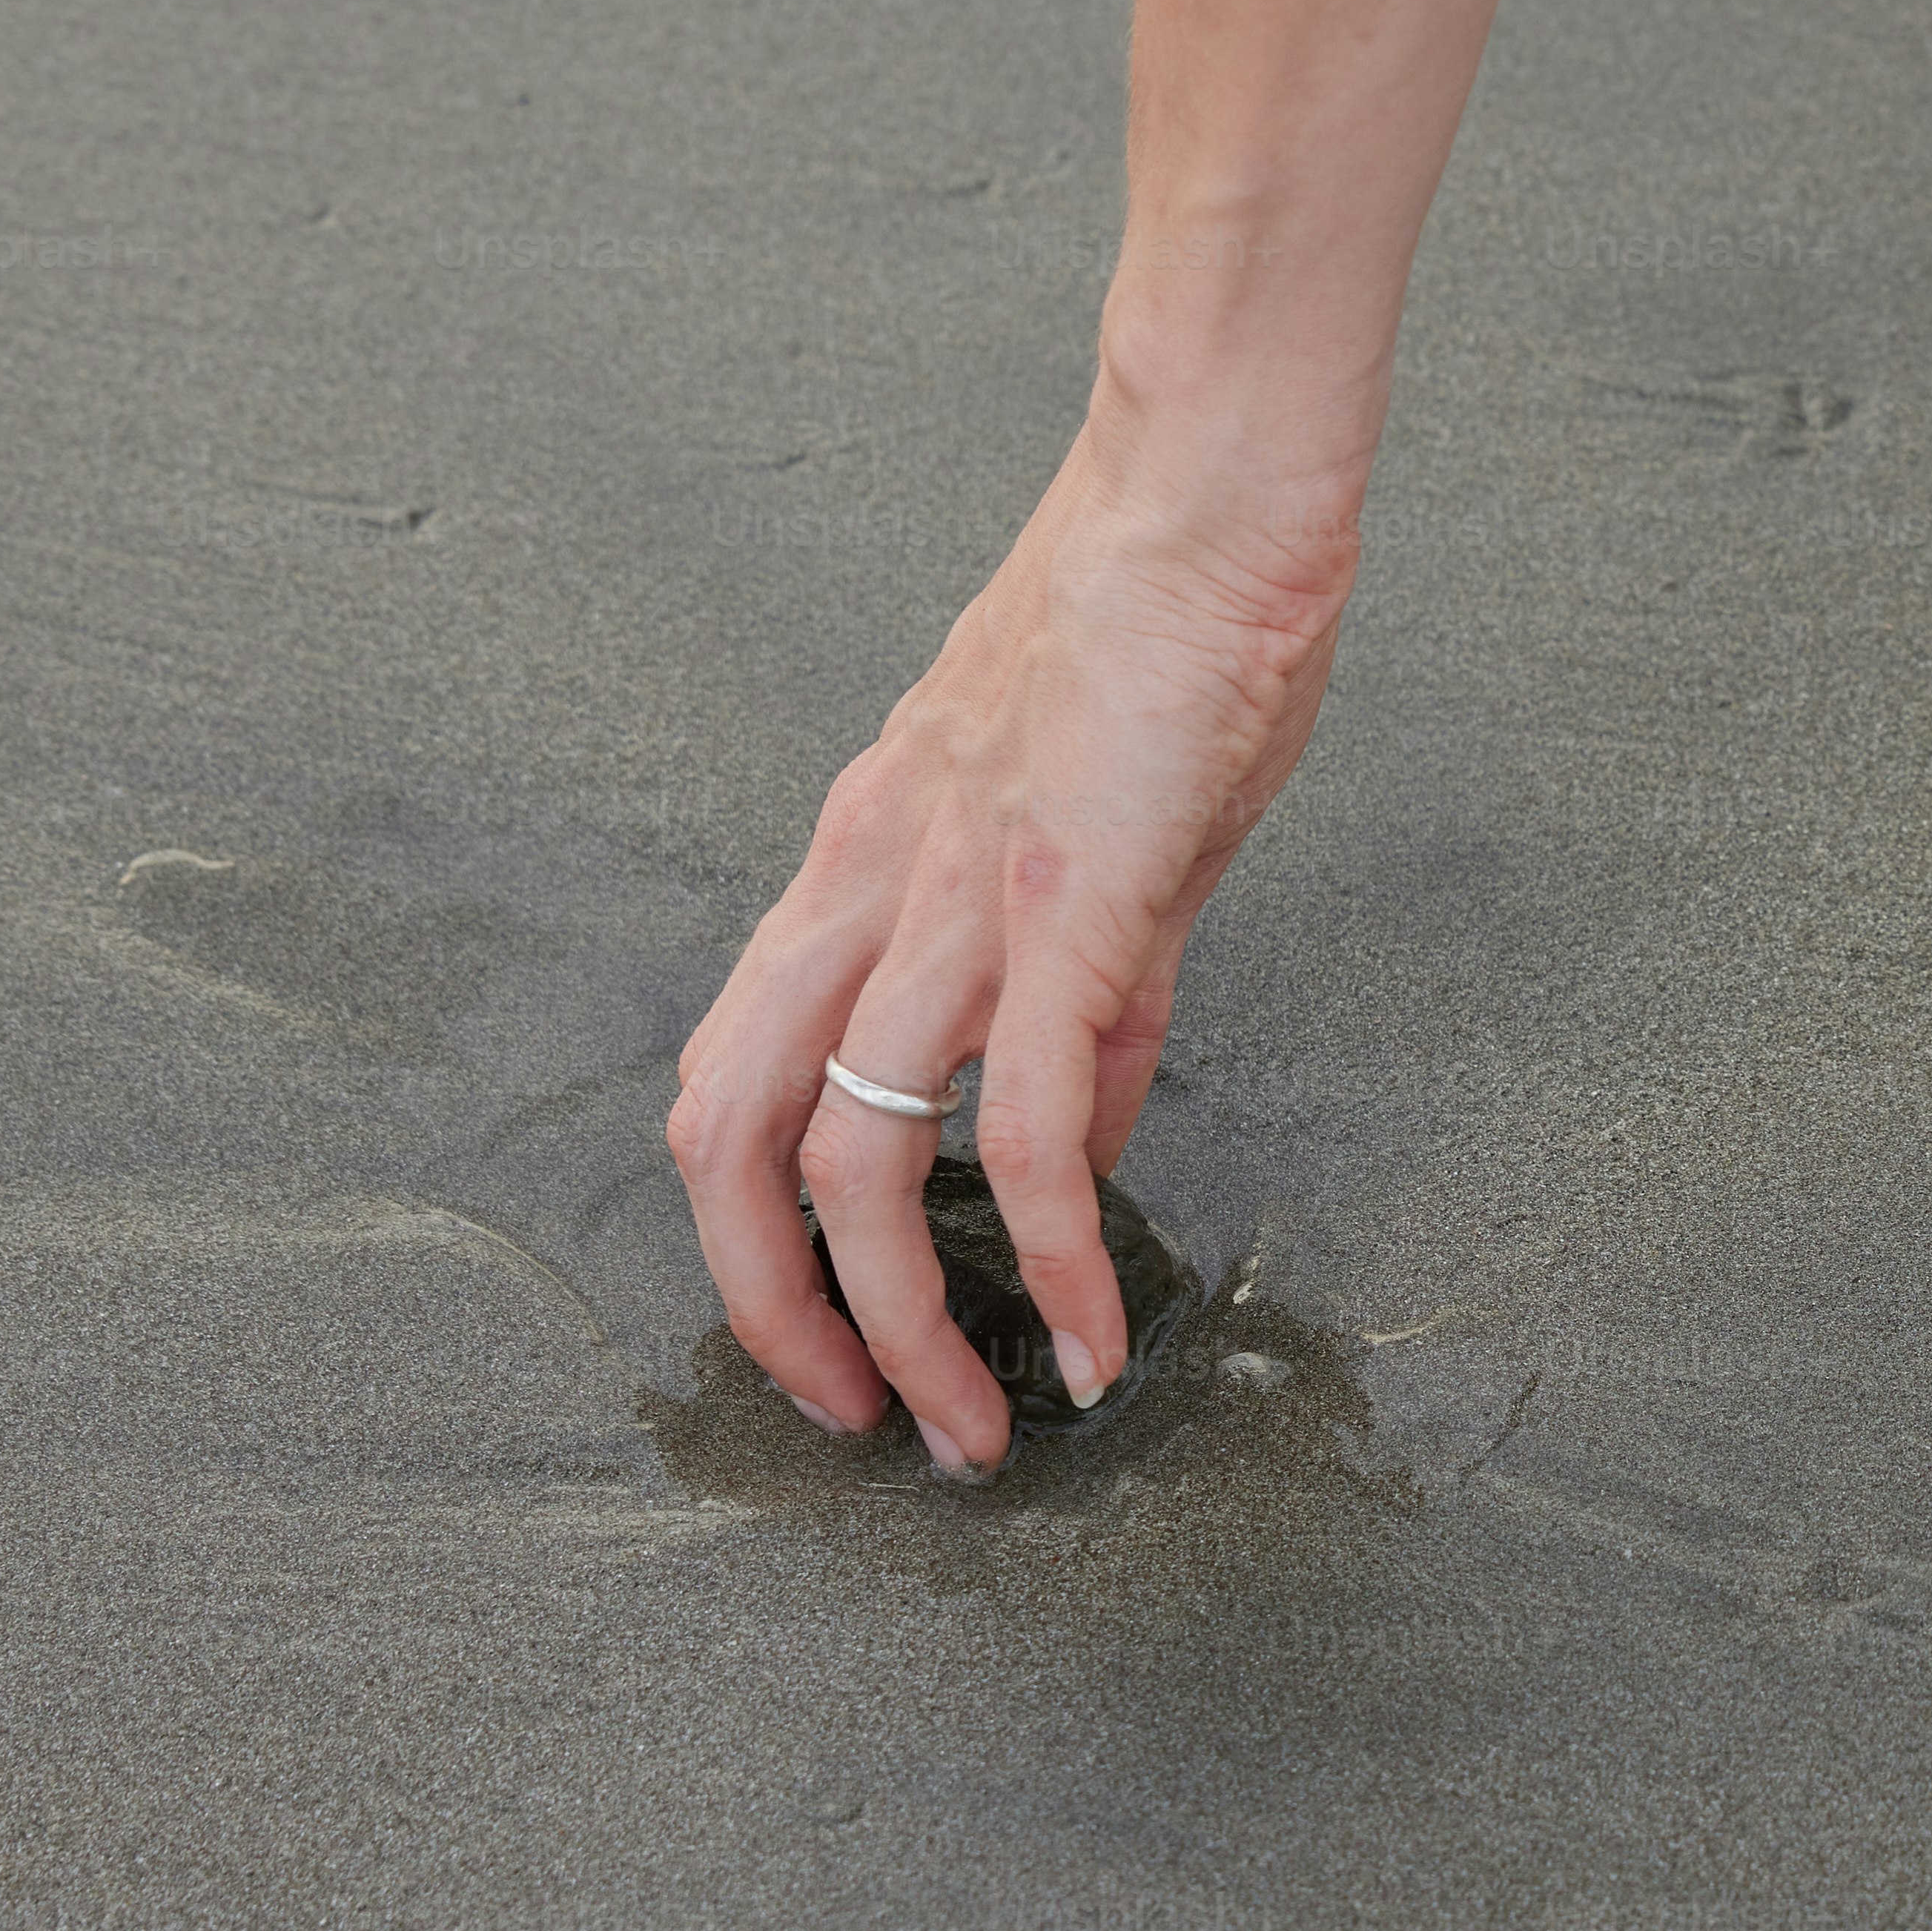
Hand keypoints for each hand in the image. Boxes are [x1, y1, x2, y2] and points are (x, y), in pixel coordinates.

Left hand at [666, 407, 1352, 1475]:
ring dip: (901, 1327)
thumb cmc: (1155, 632)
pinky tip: (1098, 1341)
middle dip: (772, 1312)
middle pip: (729, 1137)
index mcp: (854, 859)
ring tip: (974, 1427)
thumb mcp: (1076, 828)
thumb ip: (1076, 997)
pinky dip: (1057, 1260)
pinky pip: (1026, 1130)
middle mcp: (867, 887)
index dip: (746, 1221)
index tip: (823, 1321)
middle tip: (856, 1418)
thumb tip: (1073, 1142)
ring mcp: (955, 902)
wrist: (1203, 502)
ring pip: (854, 1162)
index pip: (728, 1067)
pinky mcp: (1066, 911)